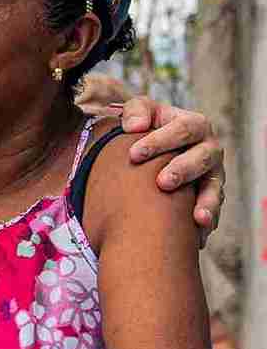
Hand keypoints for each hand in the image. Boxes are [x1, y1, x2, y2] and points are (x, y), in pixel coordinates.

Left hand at [118, 97, 223, 239]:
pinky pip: (213, 211)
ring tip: (197, 218)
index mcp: (194, 125)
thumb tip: (134, 125)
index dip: (160, 141)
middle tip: (162, 183)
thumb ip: (136, 110)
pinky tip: (197, 238)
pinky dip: (206, 225)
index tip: (134, 154)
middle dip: (183, 170)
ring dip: (207, 202)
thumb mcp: (140, 112)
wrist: (153, 151)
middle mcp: (209, 150)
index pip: (183, 129)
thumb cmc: (146, 128)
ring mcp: (213, 175)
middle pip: (203, 158)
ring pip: (215, 188)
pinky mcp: (210, 197)